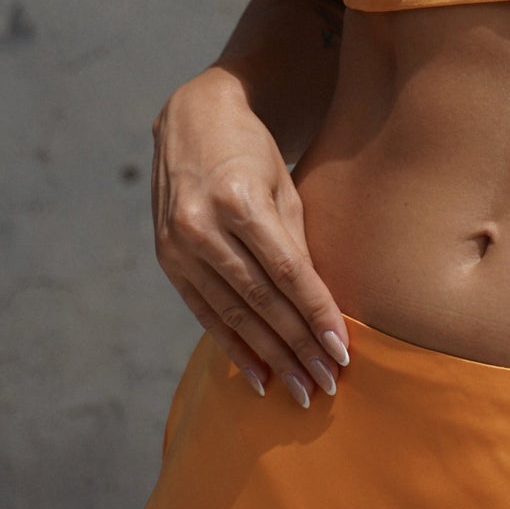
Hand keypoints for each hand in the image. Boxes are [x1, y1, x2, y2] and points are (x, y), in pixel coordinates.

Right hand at [149, 66, 349, 405]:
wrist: (192, 118)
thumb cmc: (253, 152)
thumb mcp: (283, 186)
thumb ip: (297, 244)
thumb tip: (321, 309)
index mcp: (238, 200)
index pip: (288, 271)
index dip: (317, 314)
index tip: (344, 351)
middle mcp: (201, 225)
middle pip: (260, 300)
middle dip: (298, 347)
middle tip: (328, 384)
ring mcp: (178, 245)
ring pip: (232, 314)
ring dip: (270, 357)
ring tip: (300, 389)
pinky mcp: (166, 259)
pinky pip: (203, 312)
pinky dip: (232, 346)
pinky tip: (258, 376)